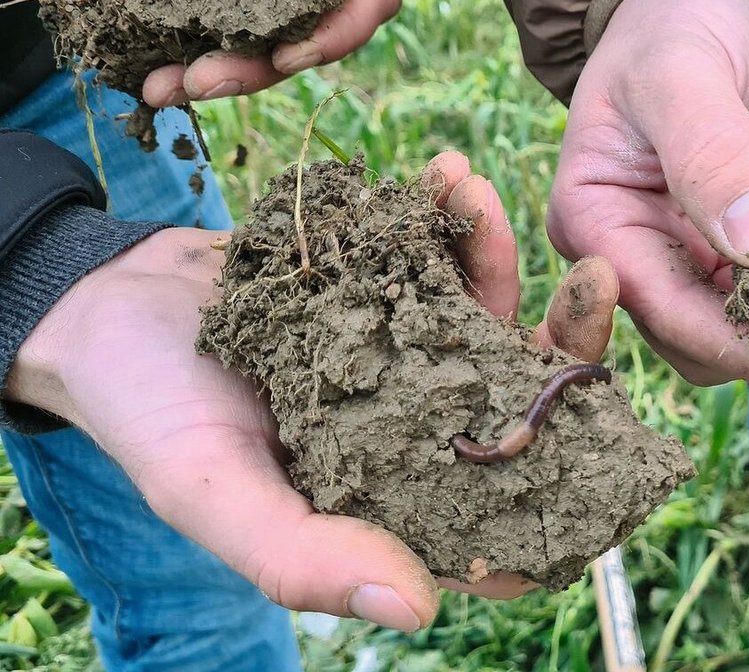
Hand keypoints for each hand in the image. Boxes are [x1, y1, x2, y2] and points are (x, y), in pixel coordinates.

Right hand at [4, 151, 617, 626]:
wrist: (104, 306)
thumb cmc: (148, 413)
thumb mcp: (214, 494)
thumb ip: (305, 557)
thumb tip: (426, 609)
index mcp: (391, 497)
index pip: (502, 511)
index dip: (568, 490)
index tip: (611, 439)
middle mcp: (415, 429)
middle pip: (520, 401)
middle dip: (566, 342)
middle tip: (599, 282)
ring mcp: (406, 352)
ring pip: (487, 315)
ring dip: (503, 255)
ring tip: (484, 192)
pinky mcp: (384, 288)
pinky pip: (437, 255)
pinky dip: (447, 215)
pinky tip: (446, 173)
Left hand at [141, 0, 399, 107]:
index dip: (335, 36)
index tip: (287, 56)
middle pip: (309, 37)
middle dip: (253, 72)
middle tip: (194, 85)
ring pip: (265, 41)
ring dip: (213, 72)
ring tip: (156, 86)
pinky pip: (228, 20)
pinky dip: (191, 44)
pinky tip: (150, 61)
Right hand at [548, 0, 748, 384]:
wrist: (702, 3)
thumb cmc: (674, 24)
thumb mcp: (684, 71)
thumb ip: (715, 151)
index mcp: (594, 223)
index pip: (657, 308)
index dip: (730, 339)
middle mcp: (633, 256)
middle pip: (696, 343)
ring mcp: (687, 259)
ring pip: (739, 333)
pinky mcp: (738, 255)